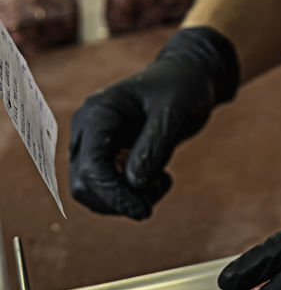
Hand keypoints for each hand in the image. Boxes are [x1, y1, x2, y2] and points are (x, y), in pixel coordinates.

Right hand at [69, 26, 238, 219]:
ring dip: (126, 200)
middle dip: (119, 199)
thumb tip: (134, 182)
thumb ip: (154, 145)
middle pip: (84, 185)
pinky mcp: (107, 158)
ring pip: (93, 193)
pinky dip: (132, 195)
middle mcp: (88, 130)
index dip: (113, 194)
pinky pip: (108, 191)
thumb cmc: (182, 87)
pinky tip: (160, 179)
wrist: (187, 79)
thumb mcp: (173, 111)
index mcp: (98, 113)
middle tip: (159, 189)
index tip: (143, 210)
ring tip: (162, 180)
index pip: (91, 166)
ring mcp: (94, 145)